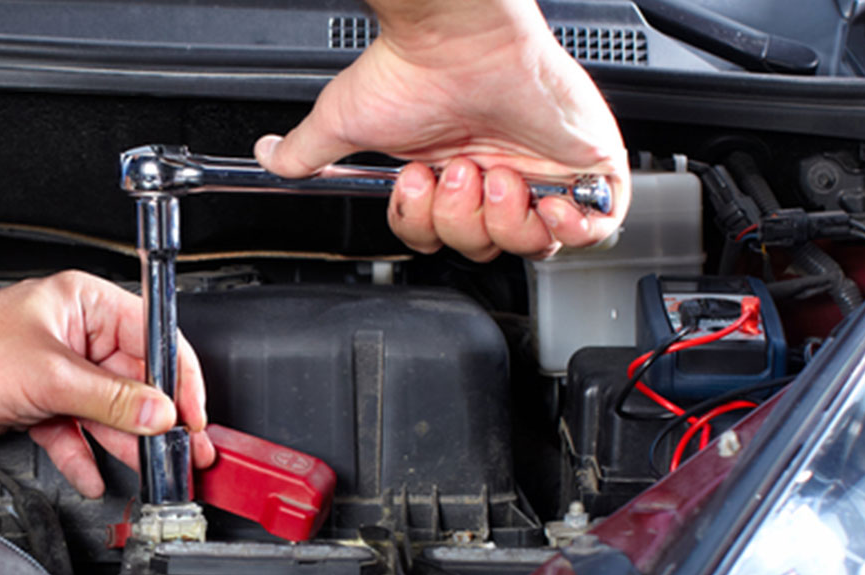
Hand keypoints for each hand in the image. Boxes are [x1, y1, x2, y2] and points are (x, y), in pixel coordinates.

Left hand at [0, 271, 214, 497]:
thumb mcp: (50, 376)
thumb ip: (111, 400)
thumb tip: (158, 413)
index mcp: (84, 303)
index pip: (153, 335)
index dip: (179, 378)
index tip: (192, 414)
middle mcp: (75, 332)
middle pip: (133, 379)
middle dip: (154, 420)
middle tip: (181, 451)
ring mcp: (57, 369)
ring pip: (106, 410)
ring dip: (123, 442)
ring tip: (148, 470)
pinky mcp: (39, 400)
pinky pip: (75, 430)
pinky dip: (83, 455)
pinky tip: (93, 478)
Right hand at [254, 1, 628, 260]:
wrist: (461, 38)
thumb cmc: (412, 69)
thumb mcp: (345, 121)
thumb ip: (306, 151)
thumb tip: (269, 158)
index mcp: (449, 169)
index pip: (444, 237)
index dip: (427, 227)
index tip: (416, 186)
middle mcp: (497, 171)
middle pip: (484, 247)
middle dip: (462, 220)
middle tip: (454, 172)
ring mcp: (545, 170)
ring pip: (534, 244)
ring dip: (505, 219)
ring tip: (492, 170)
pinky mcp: (591, 165)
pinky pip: (594, 229)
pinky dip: (568, 230)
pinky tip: (542, 202)